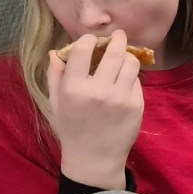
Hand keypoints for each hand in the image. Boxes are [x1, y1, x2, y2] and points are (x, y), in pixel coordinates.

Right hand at [46, 30, 143, 189]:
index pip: (83, 50)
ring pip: (131, 63)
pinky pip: (137, 81)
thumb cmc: (72, 128)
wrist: (94, 158)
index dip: (88, 40)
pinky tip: (124, 80)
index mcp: (74, 89)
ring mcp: (120, 98)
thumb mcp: (56, 103)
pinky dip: (131, 77)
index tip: (91, 40)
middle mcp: (98, 91)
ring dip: (127, 56)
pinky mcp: (136, 104)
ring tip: (123, 56)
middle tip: (118, 35)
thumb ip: (55, 75)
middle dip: (117, 39)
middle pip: (114, 53)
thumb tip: (57, 51)